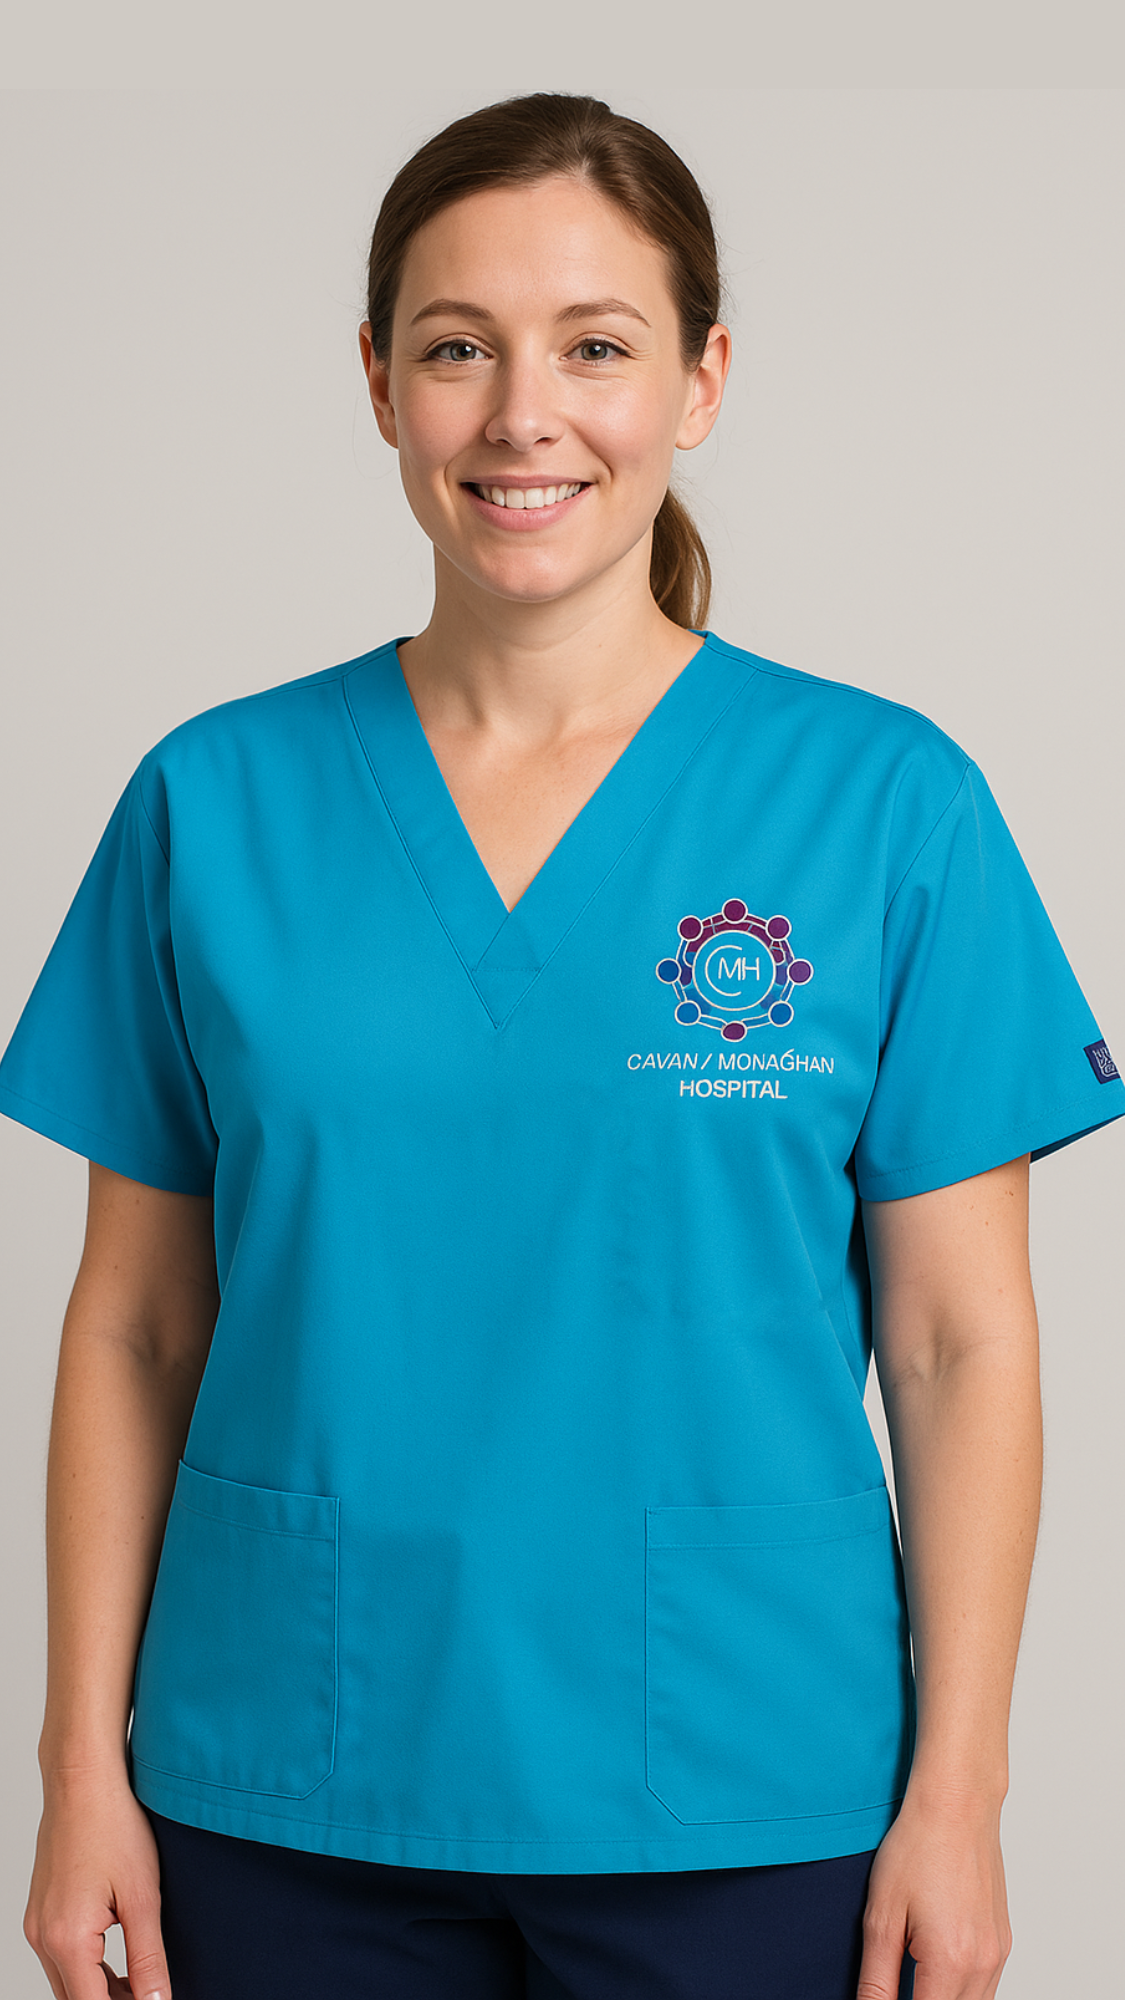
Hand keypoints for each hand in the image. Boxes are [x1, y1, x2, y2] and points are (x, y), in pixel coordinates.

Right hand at [24, 1769, 171, 1999]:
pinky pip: (60, 1958)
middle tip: (152, 1996)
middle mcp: (42, 1938)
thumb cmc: (114, 1826)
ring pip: (66, 1982)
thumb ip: (148, 1958)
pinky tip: (119, 1961)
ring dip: (100, 1991)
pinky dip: (87, 1968)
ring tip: (142, 1984)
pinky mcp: (39, 1911)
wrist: (83, 1781)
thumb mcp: (142, 1897)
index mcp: (67, 1940)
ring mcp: (36, 1924)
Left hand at [857, 1792, 1011, 1999]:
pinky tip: (935, 1967)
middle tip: (896, 1983)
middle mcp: (983, 1965)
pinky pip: (986, 1987)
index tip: (882, 1997)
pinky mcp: (1003, 1942)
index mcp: (950, 1962)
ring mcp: (998, 1954)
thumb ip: (876, 1980)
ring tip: (913, 1976)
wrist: (957, 1804)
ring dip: (943, 1999)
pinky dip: (961, 1990)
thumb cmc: (918, 1846)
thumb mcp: (882, 1916)